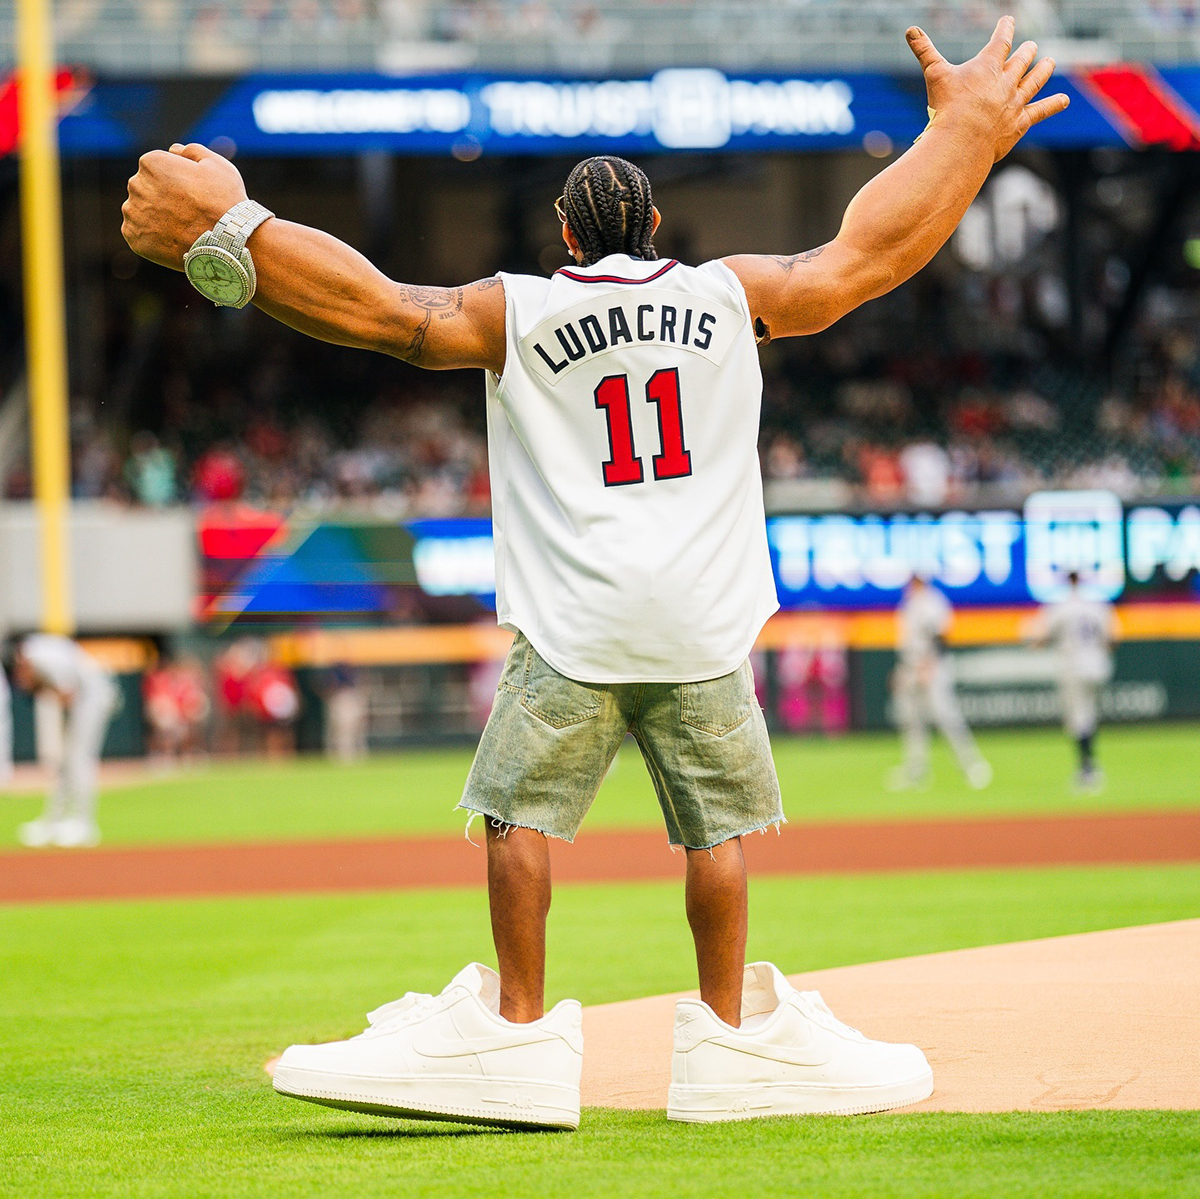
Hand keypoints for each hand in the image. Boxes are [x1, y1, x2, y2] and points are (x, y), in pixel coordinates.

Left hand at [121, 143, 247, 269]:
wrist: (225, 244)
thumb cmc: (224, 202)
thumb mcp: (218, 166)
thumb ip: (193, 151)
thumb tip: (174, 150)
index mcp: (152, 162)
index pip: (156, 167)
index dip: (176, 179)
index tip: (191, 193)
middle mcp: (136, 184)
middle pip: (145, 188)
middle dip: (162, 196)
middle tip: (187, 212)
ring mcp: (133, 212)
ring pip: (140, 210)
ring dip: (155, 216)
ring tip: (180, 228)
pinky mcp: (134, 237)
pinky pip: (138, 233)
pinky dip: (151, 236)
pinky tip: (171, 239)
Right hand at [906, 15, 1068, 161]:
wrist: (962, 141)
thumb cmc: (946, 107)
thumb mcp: (934, 75)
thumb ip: (925, 51)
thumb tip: (910, 30)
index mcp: (988, 66)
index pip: (1002, 40)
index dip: (1006, 28)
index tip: (1009, 21)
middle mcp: (1007, 80)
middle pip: (1023, 60)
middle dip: (1027, 52)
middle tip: (1030, 47)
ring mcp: (1016, 101)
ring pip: (1035, 80)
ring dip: (1043, 69)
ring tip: (1049, 62)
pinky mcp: (1020, 122)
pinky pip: (1041, 110)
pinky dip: (1054, 105)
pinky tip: (1064, 101)